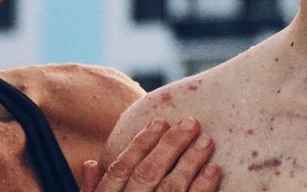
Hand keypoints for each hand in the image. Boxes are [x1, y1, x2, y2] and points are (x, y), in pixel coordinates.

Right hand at [82, 118, 220, 191]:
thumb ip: (93, 191)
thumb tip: (93, 162)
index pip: (121, 169)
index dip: (140, 144)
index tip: (160, 122)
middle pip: (148, 175)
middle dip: (170, 146)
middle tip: (191, 123)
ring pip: (171, 189)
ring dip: (190, 162)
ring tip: (206, 141)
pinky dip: (203, 188)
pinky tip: (214, 171)